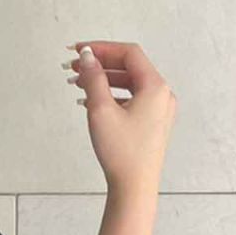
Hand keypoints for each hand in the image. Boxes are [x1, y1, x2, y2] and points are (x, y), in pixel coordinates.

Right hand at [68, 40, 176, 194]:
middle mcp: (162, 94)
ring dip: (103, 80)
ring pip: (129, 84)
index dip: (101, 48)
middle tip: (73, 67)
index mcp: (155, 87)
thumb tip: (87, 56)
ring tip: (78, 84)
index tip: (78, 50)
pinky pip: (131, 99)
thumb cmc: (122, 152)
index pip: (128, 54)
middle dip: (99, 65)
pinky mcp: (151, 123)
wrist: (134, 186)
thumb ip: (93, 78)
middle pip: (129, 67)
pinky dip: (111, 95)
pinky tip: (91, 101)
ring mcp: (158, 109)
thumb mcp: (101, 109)